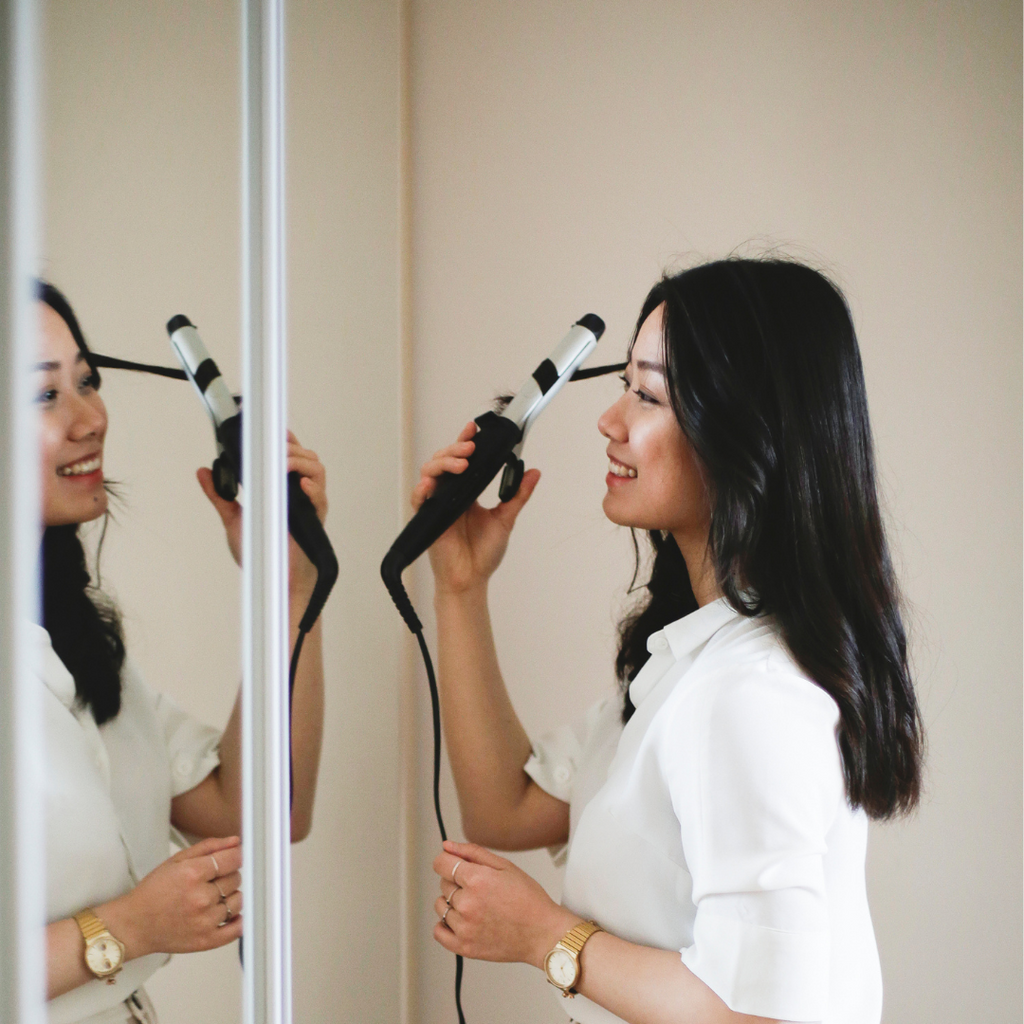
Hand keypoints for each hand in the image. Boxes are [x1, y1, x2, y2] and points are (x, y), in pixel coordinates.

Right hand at [99, 836, 242, 957]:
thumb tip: (236, 841)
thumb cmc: (153, 891)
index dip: (235, 856)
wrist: (133, 926)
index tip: (232, 857)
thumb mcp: (176, 861)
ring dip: (230, 896)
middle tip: (211, 880)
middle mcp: (201, 898)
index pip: (233, 859)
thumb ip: (209, 847)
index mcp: (192, 874)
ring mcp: (205, 922)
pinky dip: (239, 920)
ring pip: (238, 901)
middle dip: (228, 875)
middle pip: (236, 879)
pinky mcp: (206, 941)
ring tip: (213, 897)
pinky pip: (237, 929)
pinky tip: (230, 914)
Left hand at [196, 431, 327, 596]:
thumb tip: (203, 472)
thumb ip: (219, 495)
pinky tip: (300, 483)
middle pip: (306, 456)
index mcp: (284, 489)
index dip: (285, 439)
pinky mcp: (315, 519)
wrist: (272, 581)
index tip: (272, 429)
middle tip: (274, 449)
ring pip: (317, 469)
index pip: (290, 454)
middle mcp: (299, 493)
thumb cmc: (261, 554)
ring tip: (284, 463)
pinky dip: (312, 487)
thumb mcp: (233, 519)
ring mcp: (309, 504)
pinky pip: (320, 497)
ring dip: (301, 461)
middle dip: (291, 447)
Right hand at [413, 421, 540, 595]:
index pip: (462, 460)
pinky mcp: (427, 518)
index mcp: (466, 491)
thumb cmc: (484, 554)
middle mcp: (449, 494)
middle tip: (470, 448)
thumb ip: (518, 495)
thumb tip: (534, 472)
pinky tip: (431, 484)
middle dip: (455, 449)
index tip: (473, 428)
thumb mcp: (506, 519)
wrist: (471, 579)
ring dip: (443, 463)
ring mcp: (436, 504)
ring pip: (429, 473)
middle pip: (443, 460)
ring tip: (461, 464)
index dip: (464, 442)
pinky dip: (422, 489)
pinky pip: (418, 499)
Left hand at [431, 840, 579, 967]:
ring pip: (440, 906)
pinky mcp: (464, 947)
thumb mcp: (505, 866)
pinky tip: (462, 921)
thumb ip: (472, 852)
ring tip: (475, 906)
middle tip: (480, 889)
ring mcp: (464, 927)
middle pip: (443, 884)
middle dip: (457, 882)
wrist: (542, 933)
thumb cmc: (528, 899)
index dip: (447, 861)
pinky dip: (445, 925)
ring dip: (452, 903)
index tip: (454, 865)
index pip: (441, 863)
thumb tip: (447, 846)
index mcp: (477, 880)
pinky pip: (438, 932)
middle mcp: (467, 904)